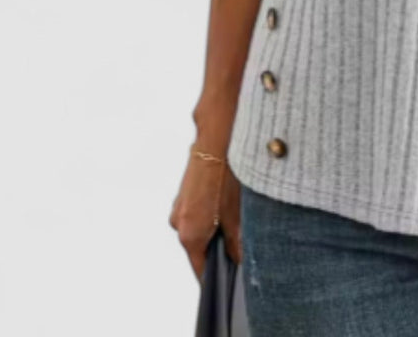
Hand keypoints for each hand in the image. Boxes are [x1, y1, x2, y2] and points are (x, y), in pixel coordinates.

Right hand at [168, 142, 242, 280]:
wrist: (216, 141)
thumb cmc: (225, 176)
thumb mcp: (236, 214)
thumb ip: (236, 242)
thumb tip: (239, 259)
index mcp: (189, 235)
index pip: (200, 269)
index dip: (216, 275)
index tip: (228, 276)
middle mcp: (177, 224)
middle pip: (198, 248)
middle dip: (217, 246)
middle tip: (238, 239)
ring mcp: (178, 207)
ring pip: (197, 228)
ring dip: (213, 226)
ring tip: (233, 211)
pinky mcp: (182, 194)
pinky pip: (194, 212)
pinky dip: (208, 211)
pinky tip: (225, 198)